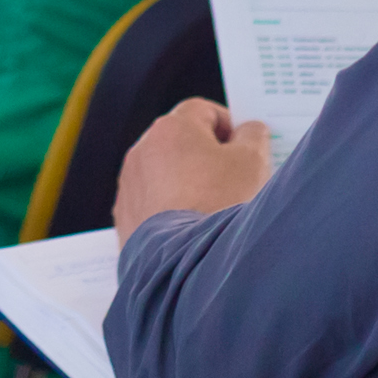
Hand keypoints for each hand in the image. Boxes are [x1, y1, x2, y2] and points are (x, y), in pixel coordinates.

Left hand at [114, 97, 270, 240]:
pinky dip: (172, 213)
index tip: (246, 147)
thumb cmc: (220, 206)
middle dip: (208, 157)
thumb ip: (253, 136)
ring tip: (215, 211)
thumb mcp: (252, 162)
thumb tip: (249, 131)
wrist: (188, 266)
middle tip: (236, 180)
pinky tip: (193, 231)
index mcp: (170, 129)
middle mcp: (142, 151)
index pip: (203, 112)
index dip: (228, 126)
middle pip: (180, 143)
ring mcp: (129, 186)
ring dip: (188, 185)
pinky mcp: (125, 220)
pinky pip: (153, 206)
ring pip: (165, 176)